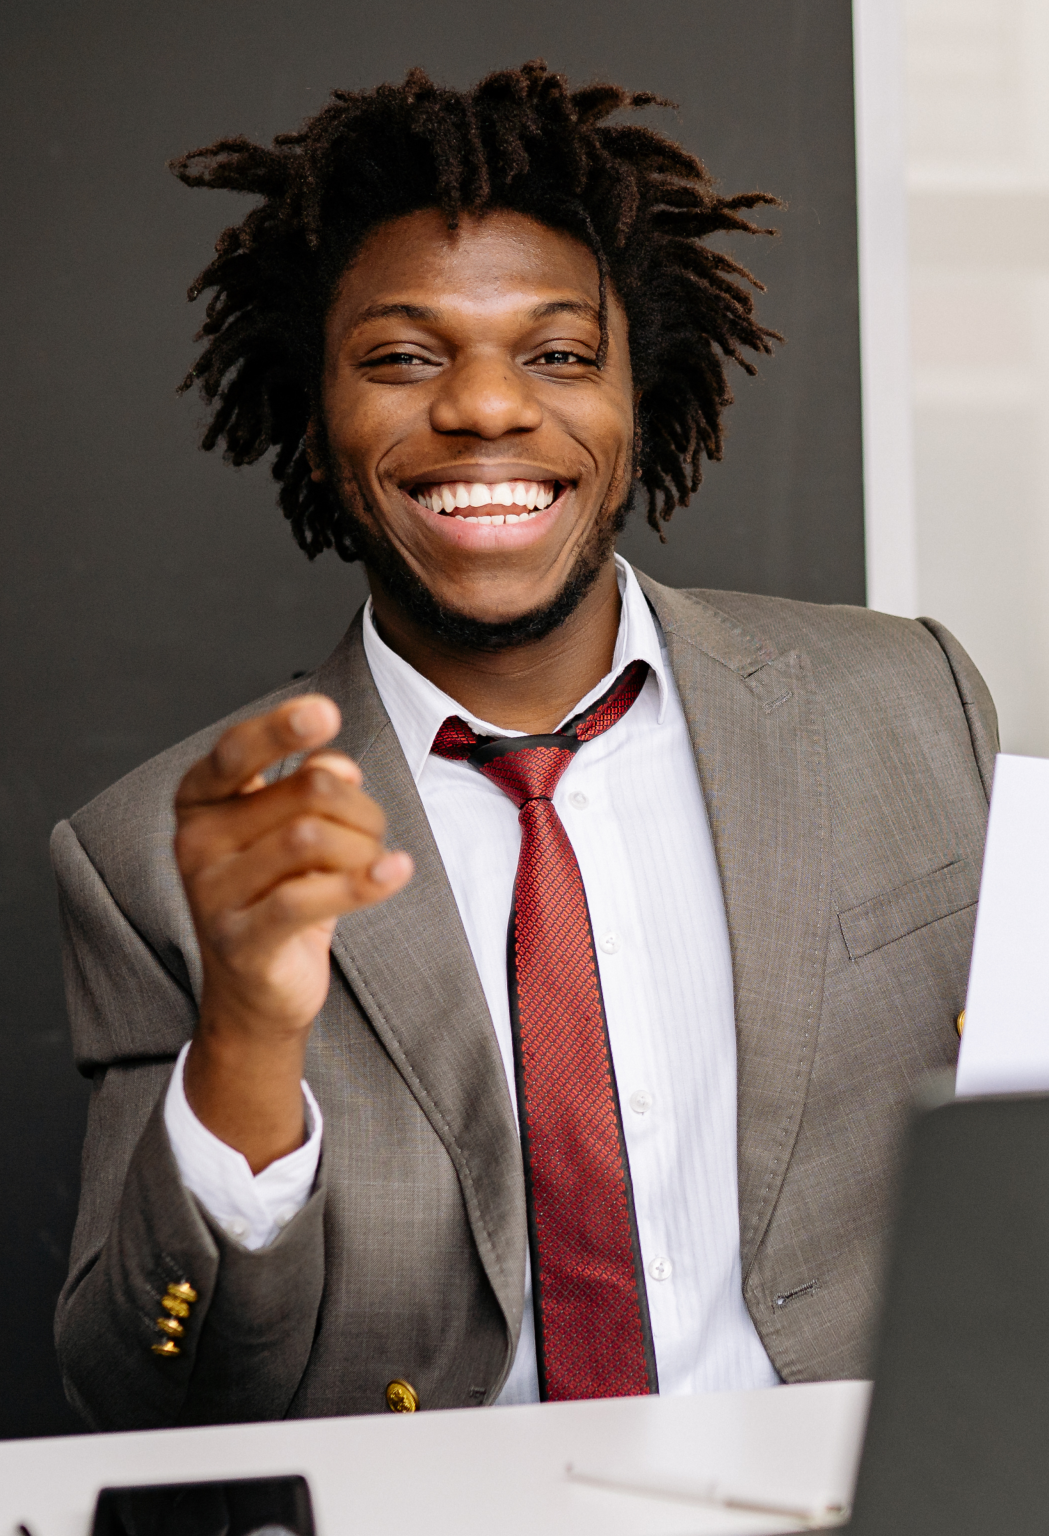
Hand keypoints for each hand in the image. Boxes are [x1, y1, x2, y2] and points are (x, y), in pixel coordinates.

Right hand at [174, 695, 412, 1168]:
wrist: (256, 996)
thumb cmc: (279, 895)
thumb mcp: (294, 830)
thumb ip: (309, 786)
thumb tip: (334, 763)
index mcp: (200, 800)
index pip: (237, 751)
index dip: (280, 727)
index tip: (325, 714)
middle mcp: (195, 840)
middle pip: (304, 791)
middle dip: (360, 806)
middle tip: (372, 833)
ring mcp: (212, 892)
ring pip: (313, 837)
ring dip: (364, 846)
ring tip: (373, 864)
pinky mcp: (240, 939)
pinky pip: (309, 897)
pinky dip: (365, 881)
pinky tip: (397, 871)